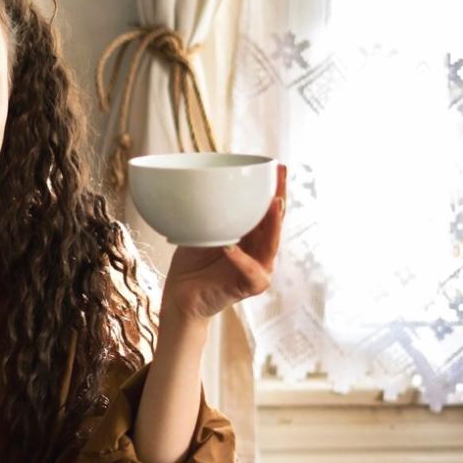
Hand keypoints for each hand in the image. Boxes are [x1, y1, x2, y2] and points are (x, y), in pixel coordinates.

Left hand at [160, 163, 287, 324]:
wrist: (181, 296)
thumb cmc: (192, 264)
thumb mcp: (201, 230)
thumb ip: (209, 212)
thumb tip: (202, 183)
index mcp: (251, 235)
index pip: (266, 209)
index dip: (274, 188)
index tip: (277, 166)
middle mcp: (260, 249)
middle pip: (276, 221)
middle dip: (280, 197)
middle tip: (281, 175)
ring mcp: (258, 268)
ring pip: (271, 244)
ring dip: (272, 224)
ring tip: (272, 204)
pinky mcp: (250, 286)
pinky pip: (252, 272)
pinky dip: (241, 259)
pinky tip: (230, 247)